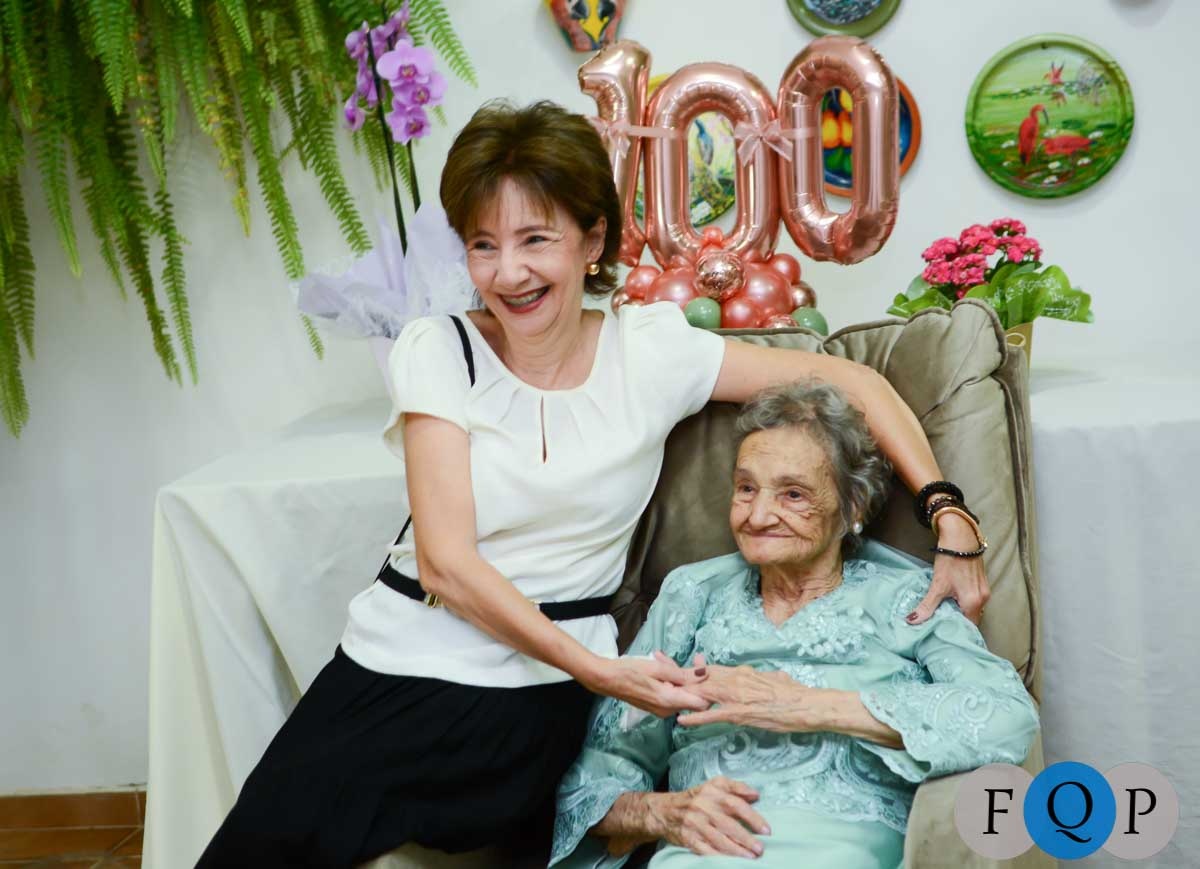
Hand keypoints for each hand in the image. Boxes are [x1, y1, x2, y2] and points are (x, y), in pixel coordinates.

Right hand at [588, 654, 707, 717]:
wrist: (605, 679)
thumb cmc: (628, 671)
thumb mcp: (656, 668)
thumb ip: (682, 673)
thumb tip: (704, 674)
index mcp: (669, 701)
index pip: (701, 703)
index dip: (705, 686)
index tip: (697, 666)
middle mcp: (667, 710)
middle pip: (689, 694)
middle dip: (684, 674)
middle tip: (668, 658)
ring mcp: (660, 709)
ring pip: (679, 691)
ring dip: (674, 674)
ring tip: (658, 658)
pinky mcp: (655, 705)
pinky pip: (669, 693)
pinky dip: (667, 680)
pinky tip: (656, 664)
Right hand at [660, 777, 769, 858]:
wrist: (665, 810)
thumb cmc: (696, 798)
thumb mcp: (714, 785)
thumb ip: (736, 788)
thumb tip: (755, 795)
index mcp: (712, 792)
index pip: (735, 804)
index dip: (752, 817)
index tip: (766, 829)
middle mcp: (703, 807)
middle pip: (728, 825)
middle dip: (746, 838)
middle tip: (760, 848)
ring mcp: (695, 824)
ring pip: (718, 840)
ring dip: (736, 851)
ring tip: (751, 858)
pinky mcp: (689, 839)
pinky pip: (706, 850)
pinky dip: (719, 857)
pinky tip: (730, 862)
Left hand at [675, 658, 832, 732]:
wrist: (805, 704)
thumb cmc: (793, 694)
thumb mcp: (774, 678)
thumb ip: (762, 677)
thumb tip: (764, 675)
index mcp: (740, 672)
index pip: (708, 668)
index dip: (687, 665)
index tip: (670, 661)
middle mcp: (734, 680)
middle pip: (698, 675)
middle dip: (675, 671)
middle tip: (654, 664)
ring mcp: (735, 696)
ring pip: (701, 691)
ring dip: (680, 691)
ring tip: (660, 690)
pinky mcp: (740, 712)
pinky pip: (713, 714)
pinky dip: (696, 716)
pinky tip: (681, 720)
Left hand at [909, 512, 990, 624]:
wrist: (961, 537)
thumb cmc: (951, 560)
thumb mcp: (937, 585)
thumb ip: (927, 606)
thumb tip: (912, 621)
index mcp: (974, 602)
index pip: (968, 627)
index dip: (956, 631)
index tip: (943, 635)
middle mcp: (983, 599)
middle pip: (971, 619)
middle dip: (957, 623)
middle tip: (941, 627)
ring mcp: (984, 591)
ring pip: (972, 610)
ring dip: (960, 613)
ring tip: (944, 616)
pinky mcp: (982, 584)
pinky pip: (974, 601)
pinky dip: (964, 604)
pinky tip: (951, 602)